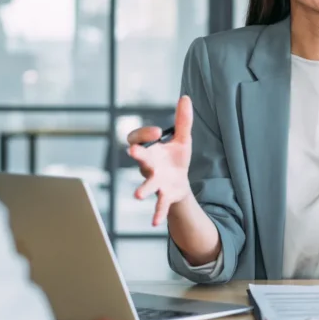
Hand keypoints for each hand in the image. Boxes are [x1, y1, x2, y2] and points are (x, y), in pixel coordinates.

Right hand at [127, 96, 193, 225]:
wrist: (180, 183)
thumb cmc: (176, 159)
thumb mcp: (182, 139)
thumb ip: (182, 121)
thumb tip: (185, 97)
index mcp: (150, 150)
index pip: (137, 139)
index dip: (144, 134)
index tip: (158, 132)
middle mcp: (148, 166)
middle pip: (140, 159)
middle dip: (137, 155)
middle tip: (133, 152)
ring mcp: (155, 182)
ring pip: (146, 185)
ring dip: (142, 189)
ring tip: (138, 195)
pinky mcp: (164, 195)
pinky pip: (159, 205)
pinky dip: (157, 213)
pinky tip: (154, 222)